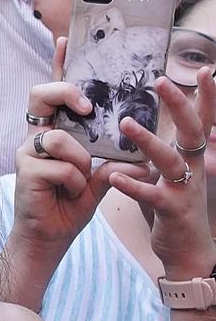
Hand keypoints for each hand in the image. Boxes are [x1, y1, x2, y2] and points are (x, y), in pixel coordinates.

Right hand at [11, 43, 111, 254]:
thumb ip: (113, 162)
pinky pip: (61, 167)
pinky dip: (75, 183)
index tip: (65, 40)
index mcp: (52, 133)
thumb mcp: (99, 180)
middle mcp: (36, 137)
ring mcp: (27, 153)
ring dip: (80, 162)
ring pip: (60, 140)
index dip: (58, 66)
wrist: (49, 239)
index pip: (54, 93)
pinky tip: (70, 195)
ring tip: (80, 183)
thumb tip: (143, 158)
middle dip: (65, 93)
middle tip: (87, 107)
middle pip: (40, 96)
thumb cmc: (69, 206)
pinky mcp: (26, 171)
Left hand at [106, 67, 215, 281]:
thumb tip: (161, 123)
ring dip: (148, 141)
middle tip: (162, 80)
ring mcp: (184, 189)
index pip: (202, 121)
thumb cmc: (176, 205)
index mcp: (192, 158)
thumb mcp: (176, 174)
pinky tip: (115, 176)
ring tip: (126, 124)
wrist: (187, 251)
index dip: (207, 97)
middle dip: (180, 105)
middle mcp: (193, 169)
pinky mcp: (171, 210)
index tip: (207, 70)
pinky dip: (133, 185)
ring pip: (169, 160)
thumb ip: (168, 150)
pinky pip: (152, 195)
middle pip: (192, 131)